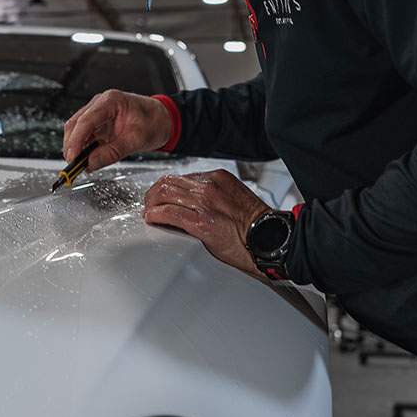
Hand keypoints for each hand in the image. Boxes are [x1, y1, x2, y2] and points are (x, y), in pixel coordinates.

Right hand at [63, 90, 171, 173]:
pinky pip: (84, 135)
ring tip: (82, 164)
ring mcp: (98, 112)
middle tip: (74, 166)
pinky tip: (87, 158)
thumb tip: (91, 162)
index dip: (76, 141)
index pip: (85, 121)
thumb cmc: (154, 121)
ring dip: (76, 148)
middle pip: (75, 124)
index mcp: (111, 101)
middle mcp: (101, 104)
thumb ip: (113, 152)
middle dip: (72, 146)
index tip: (72, 157)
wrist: (163, 119)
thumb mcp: (136, 139)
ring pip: (76, 130)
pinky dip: (83, 148)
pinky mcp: (98, 122)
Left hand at [142, 168, 270, 278]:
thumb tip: (191, 202)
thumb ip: (212, 195)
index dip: (164, 187)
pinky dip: (154, 215)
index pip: (180, 177)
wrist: (268, 240)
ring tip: (148, 214)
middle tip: (148, 206)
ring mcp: (205, 203)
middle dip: (152, 194)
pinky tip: (152, 220)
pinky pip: (168, 213)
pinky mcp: (201, 222)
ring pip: (163, 194)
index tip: (159, 196)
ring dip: (150, 205)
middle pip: (167, 182)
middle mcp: (210, 186)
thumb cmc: (254, 225)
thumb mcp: (232, 198)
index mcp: (218, 178)